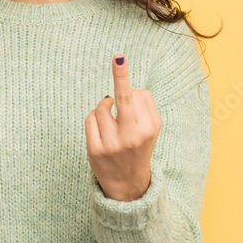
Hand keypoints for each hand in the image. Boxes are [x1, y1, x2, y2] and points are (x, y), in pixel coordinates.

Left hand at [85, 53, 161, 201]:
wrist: (128, 184)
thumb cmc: (138, 146)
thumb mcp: (151, 129)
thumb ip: (144, 106)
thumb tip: (126, 86)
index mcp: (150, 128)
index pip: (138, 95)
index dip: (132, 91)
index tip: (120, 61)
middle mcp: (133, 136)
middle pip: (125, 98)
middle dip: (121, 76)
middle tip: (118, 57)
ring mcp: (113, 144)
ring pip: (102, 106)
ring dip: (104, 106)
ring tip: (110, 118)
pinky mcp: (95, 150)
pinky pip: (90, 118)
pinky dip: (94, 117)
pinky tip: (101, 126)